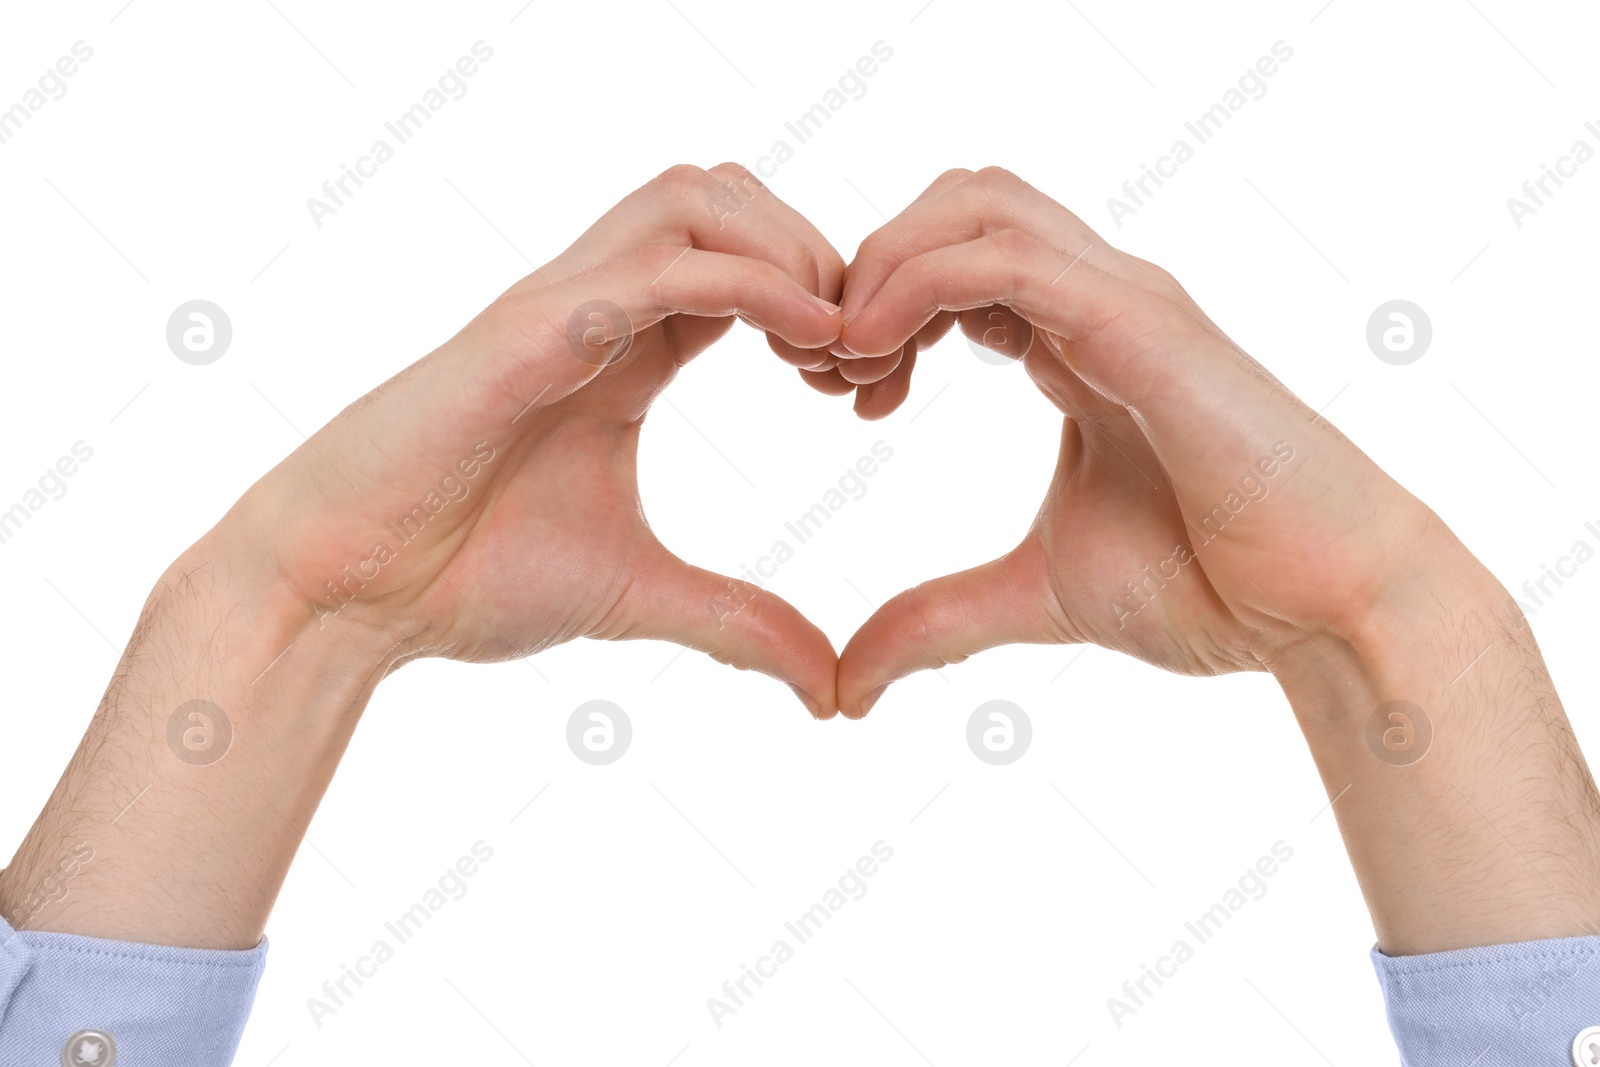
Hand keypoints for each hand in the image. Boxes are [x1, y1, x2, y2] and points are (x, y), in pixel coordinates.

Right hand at [236, 163, 845, 715]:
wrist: (344, 594)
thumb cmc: (463, 578)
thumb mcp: (639, 595)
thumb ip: (739, 624)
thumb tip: (830, 690)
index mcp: (623, 351)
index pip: (745, 269)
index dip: (822, 304)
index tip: (866, 386)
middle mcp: (595, 309)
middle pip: (731, 200)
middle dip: (819, 255)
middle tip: (859, 356)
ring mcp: (559, 308)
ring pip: (695, 198)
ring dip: (787, 250)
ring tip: (831, 343)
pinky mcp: (527, 330)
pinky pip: (656, 265)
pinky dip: (750, 283)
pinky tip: (811, 338)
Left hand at [829, 167, 1599, 958]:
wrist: (1330, 610)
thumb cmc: (1213, 588)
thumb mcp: (1035, 595)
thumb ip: (937, 621)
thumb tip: (844, 688)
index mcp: (1076, 341)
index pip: (954, 261)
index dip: (876, 307)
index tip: (838, 391)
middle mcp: (1099, 300)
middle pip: (954, 203)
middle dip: (868, 267)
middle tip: (828, 370)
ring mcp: (1126, 300)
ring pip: (974, 203)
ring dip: (884, 266)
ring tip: (850, 364)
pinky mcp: (1144, 324)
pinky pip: (1005, 259)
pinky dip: (917, 287)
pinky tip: (878, 361)